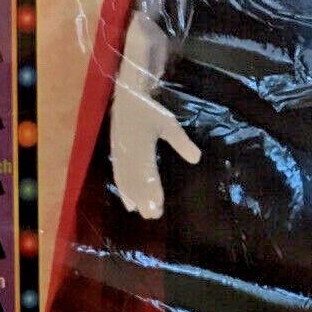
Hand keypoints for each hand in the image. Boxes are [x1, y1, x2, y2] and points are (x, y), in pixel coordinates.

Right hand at [110, 84, 200, 218]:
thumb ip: (181, 142)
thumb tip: (196, 159)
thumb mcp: (169, 124)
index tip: (158, 205)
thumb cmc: (150, 110)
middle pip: (135, 182)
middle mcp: (128, 154)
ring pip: (125, 182)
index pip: (147, 174)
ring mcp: (120, 155)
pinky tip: (128, 204)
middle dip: (143, 199)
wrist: (127, 97)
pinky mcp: (115, 155)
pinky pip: (118, 177)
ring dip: (134, 198)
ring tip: (143, 212)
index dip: (151, 191)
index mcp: (142, 146)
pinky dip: (123, 191)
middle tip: (154, 214)